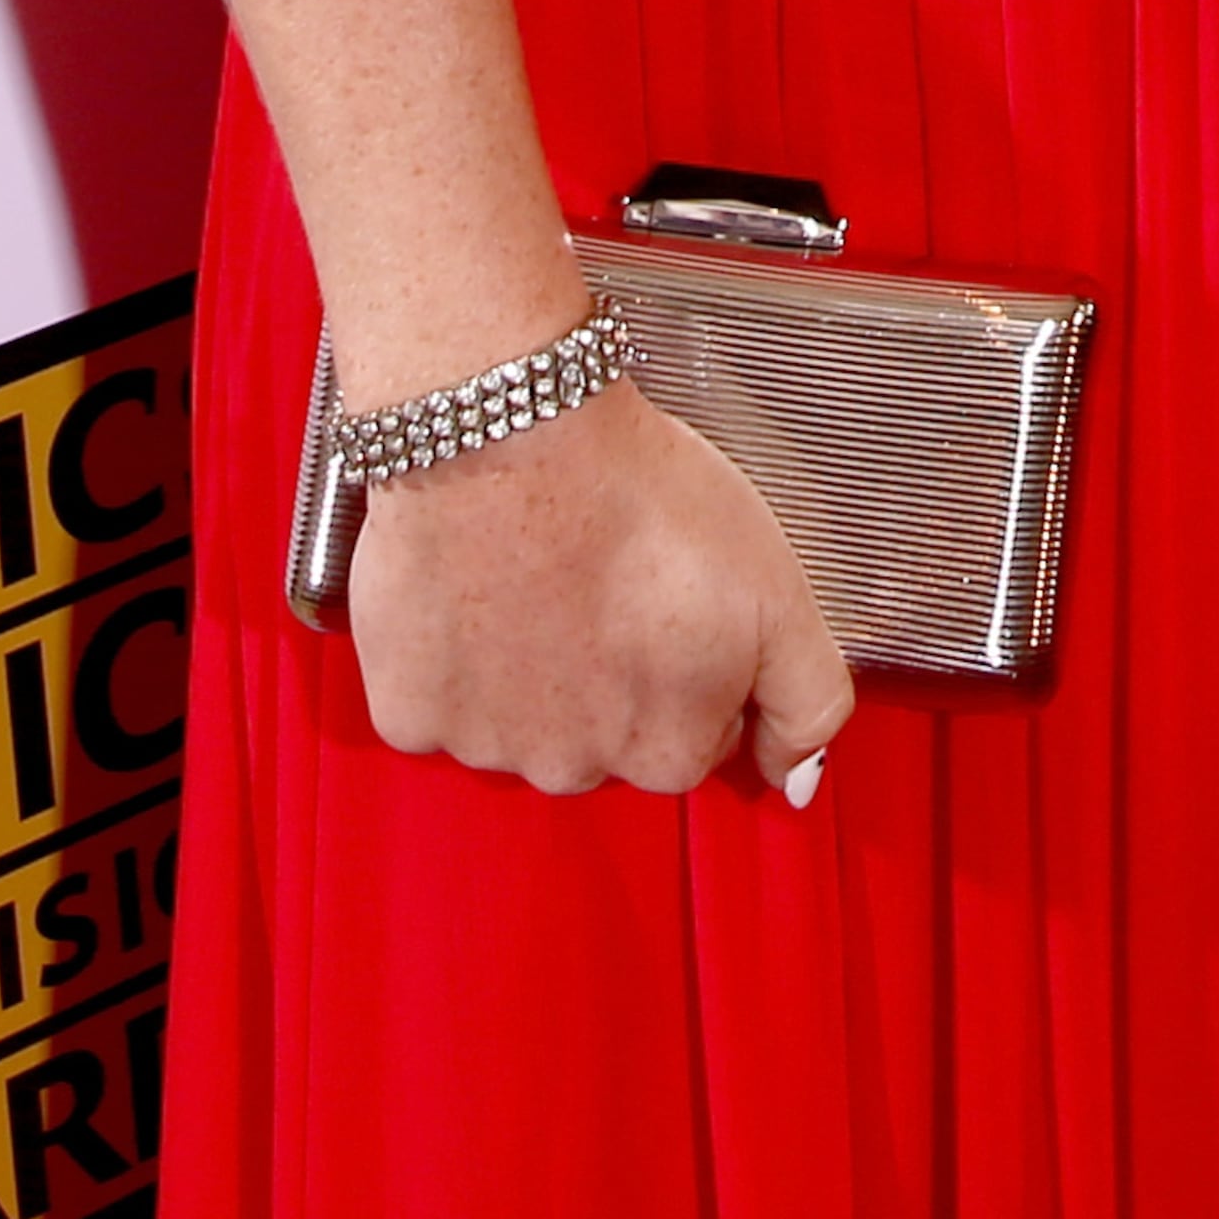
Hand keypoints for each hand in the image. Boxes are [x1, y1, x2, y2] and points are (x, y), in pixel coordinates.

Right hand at [344, 374, 852, 797]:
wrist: (517, 436)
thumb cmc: (642, 498)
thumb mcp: (779, 591)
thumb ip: (807, 702)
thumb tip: (795, 782)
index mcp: (669, 753)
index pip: (696, 735)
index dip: (693, 663)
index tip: (675, 600)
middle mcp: (576, 771)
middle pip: (606, 736)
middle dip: (613, 672)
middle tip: (607, 577)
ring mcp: (488, 747)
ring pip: (520, 721)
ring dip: (529, 665)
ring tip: (540, 571)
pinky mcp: (411, 710)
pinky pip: (439, 702)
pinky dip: (453, 657)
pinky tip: (476, 589)